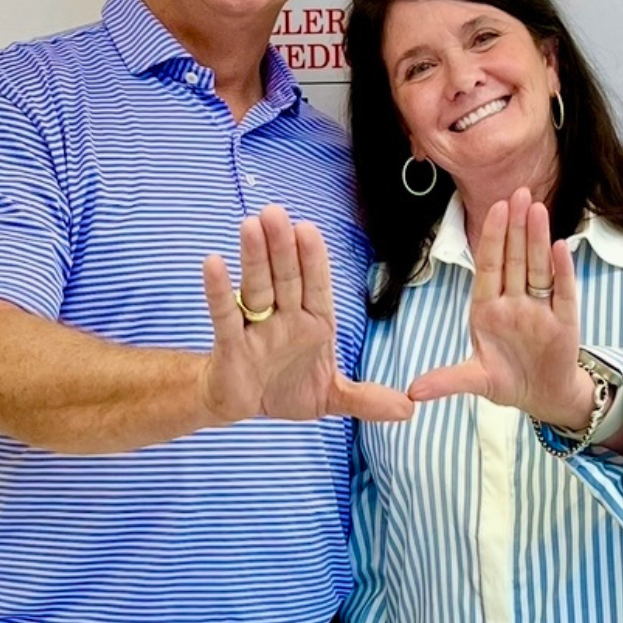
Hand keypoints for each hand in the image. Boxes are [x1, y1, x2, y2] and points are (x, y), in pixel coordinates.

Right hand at [199, 205, 413, 425]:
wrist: (245, 404)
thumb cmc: (287, 387)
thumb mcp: (332, 396)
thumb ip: (366, 399)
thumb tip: (409, 410)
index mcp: (313, 323)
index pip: (315, 285)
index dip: (312, 259)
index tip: (309, 230)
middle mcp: (285, 318)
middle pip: (285, 277)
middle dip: (282, 247)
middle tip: (276, 213)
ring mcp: (256, 328)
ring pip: (256, 287)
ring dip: (254, 257)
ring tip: (251, 225)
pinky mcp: (230, 344)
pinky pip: (225, 314)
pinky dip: (219, 290)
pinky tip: (213, 262)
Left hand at [408, 189, 593, 428]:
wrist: (542, 397)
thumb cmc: (507, 378)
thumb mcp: (474, 379)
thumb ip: (446, 380)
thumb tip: (410, 394)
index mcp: (488, 307)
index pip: (489, 265)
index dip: (492, 237)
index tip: (495, 208)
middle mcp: (514, 302)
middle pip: (515, 258)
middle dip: (515, 226)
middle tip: (518, 192)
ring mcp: (540, 309)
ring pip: (538, 267)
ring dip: (537, 238)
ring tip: (537, 208)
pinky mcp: (564, 322)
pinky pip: (563, 291)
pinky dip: (563, 270)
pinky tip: (560, 246)